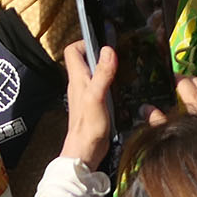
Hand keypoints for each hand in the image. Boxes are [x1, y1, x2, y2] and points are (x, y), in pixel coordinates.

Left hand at [60, 41, 117, 165]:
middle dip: (100, 54)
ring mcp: (87, 95)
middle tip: (118, 53)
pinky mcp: (95, 106)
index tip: (103, 43)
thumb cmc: (87, 127)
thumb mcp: (96, 97)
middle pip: (85, 60)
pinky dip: (111, 83)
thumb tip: (108, 50)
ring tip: (123, 67)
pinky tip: (122, 88)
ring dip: (107, 68)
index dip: (85, 42)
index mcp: (77, 79)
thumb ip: (102, 74)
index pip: (73, 51)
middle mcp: (80, 85)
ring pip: (94, 74)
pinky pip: (101, 87)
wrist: (85, 153)